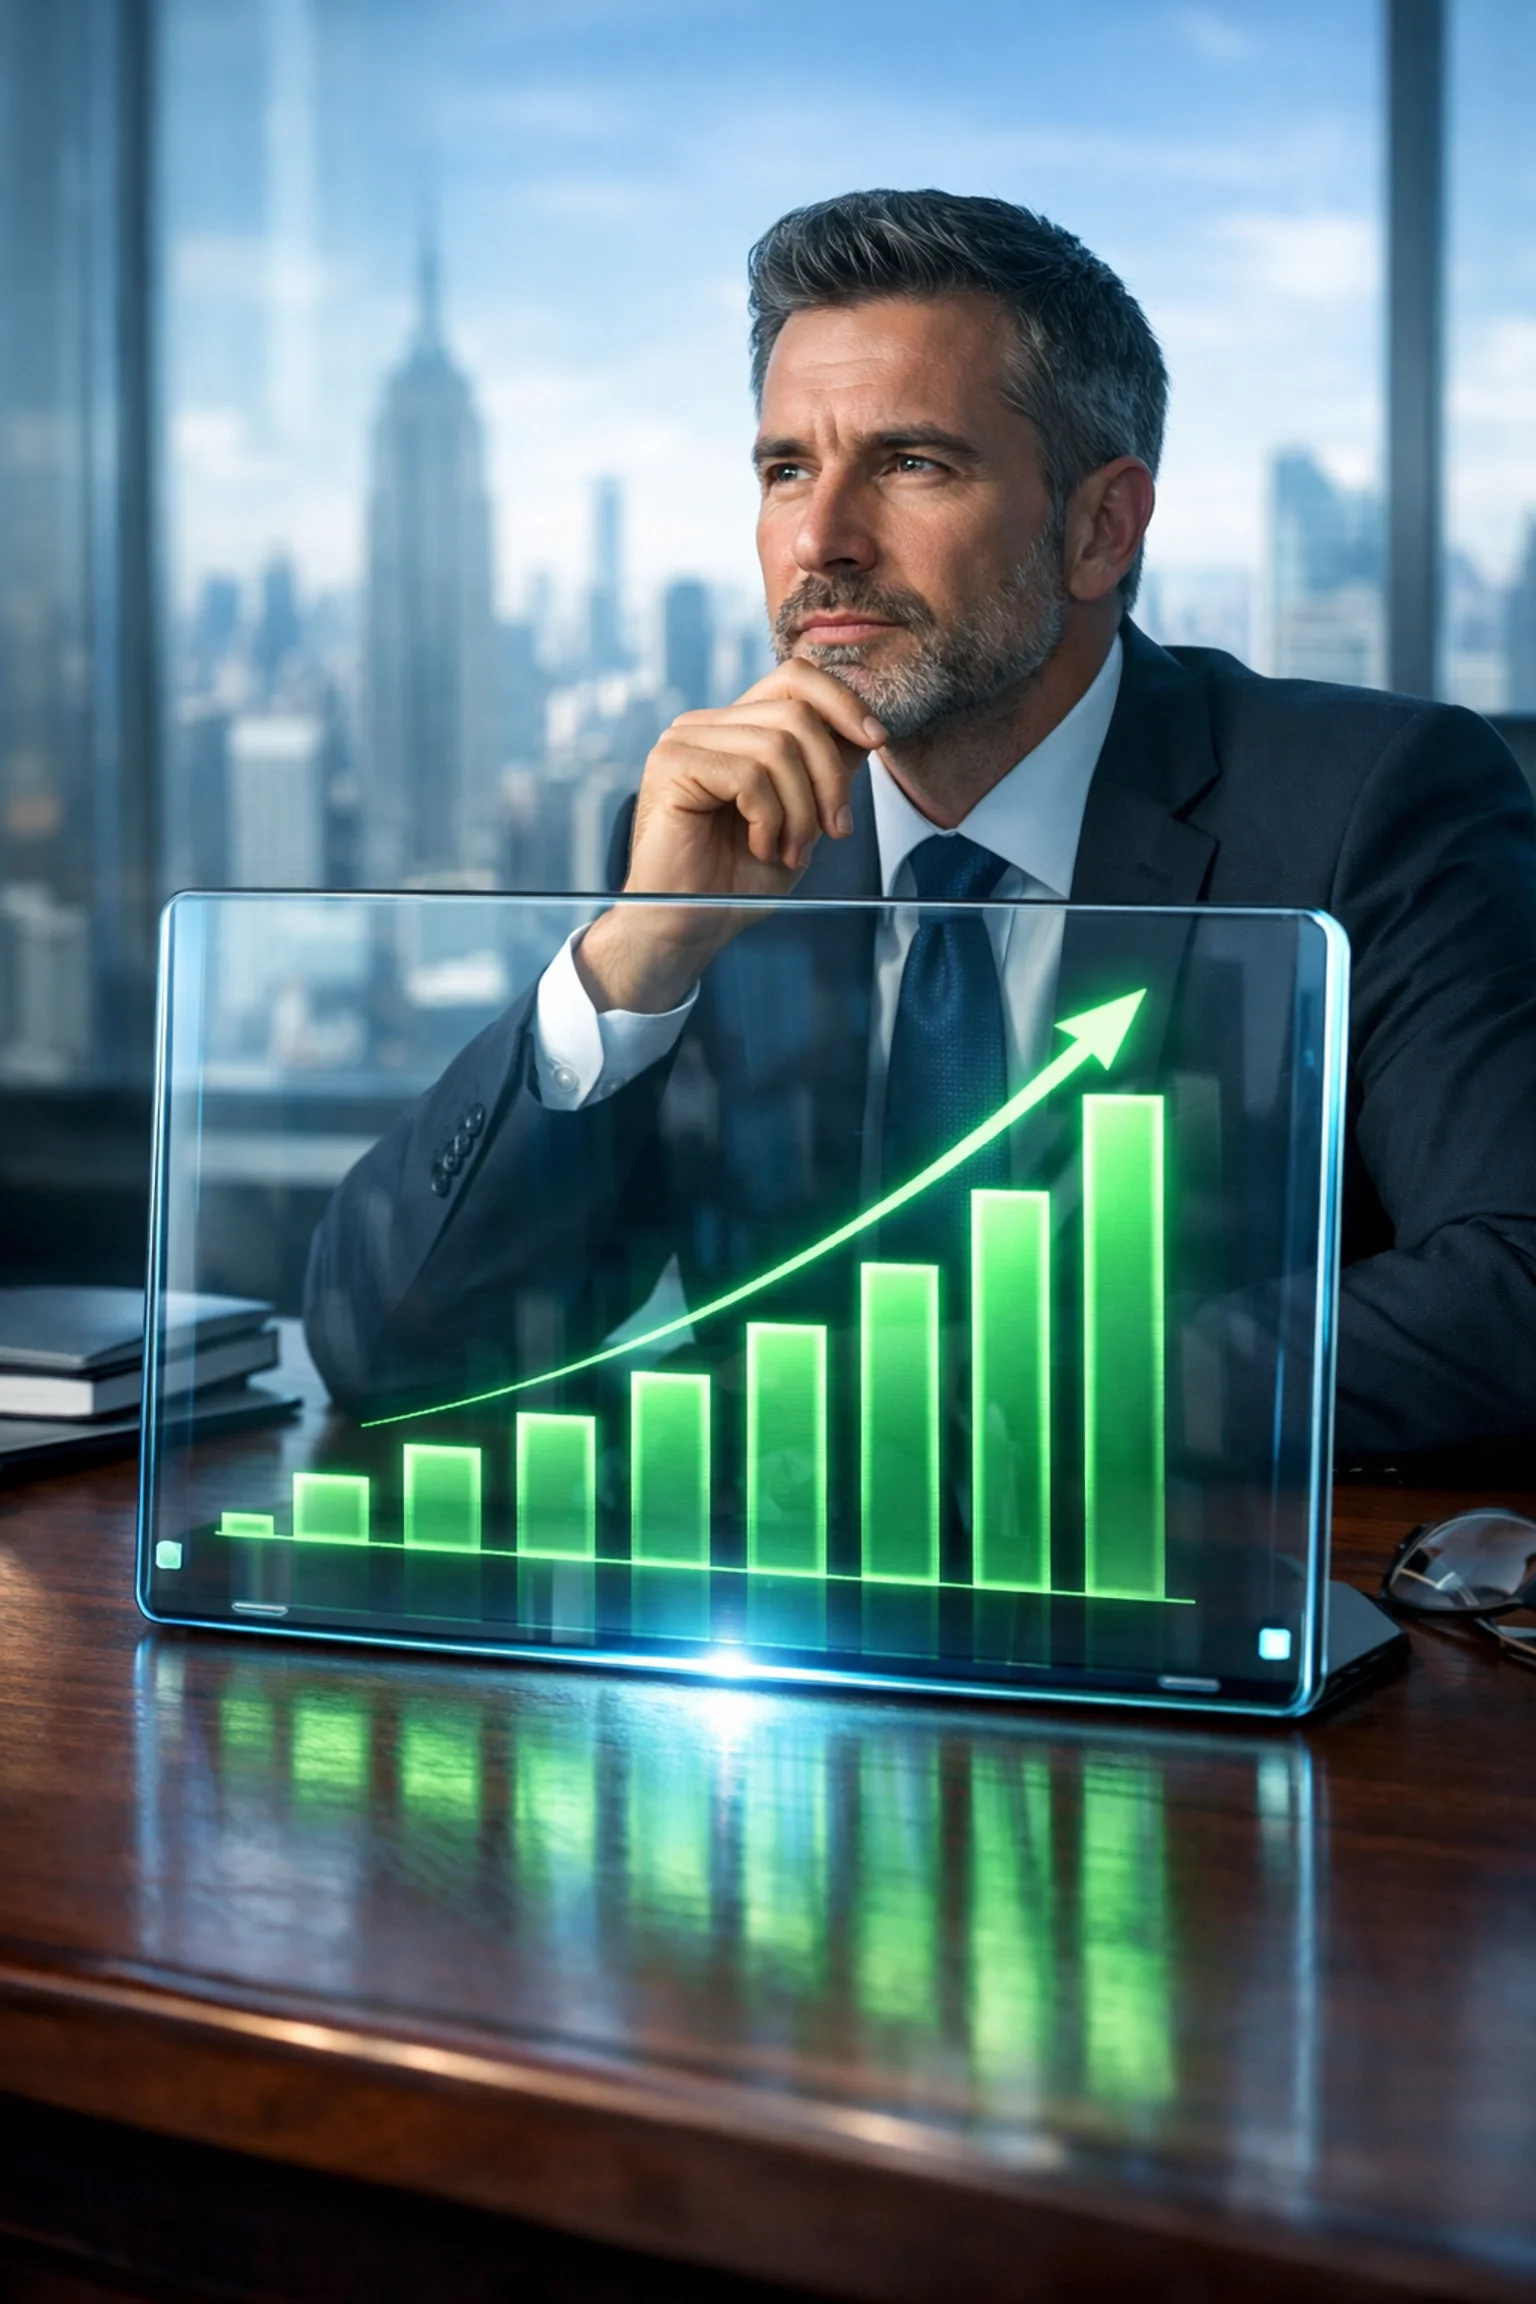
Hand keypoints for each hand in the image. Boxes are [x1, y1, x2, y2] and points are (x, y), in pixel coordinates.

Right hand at [575, 660, 884, 1013]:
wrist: (689, 927)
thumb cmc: (738, 879)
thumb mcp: (802, 819)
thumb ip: (825, 771)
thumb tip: (867, 730)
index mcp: (734, 728)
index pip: (795, 678)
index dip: (843, 701)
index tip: (877, 740)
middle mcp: (706, 725)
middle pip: (797, 714)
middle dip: (831, 778)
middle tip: (834, 832)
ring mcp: (684, 741)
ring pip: (778, 746)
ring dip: (801, 810)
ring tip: (791, 852)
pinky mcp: (672, 765)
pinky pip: (749, 775)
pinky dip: (769, 819)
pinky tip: (760, 848)